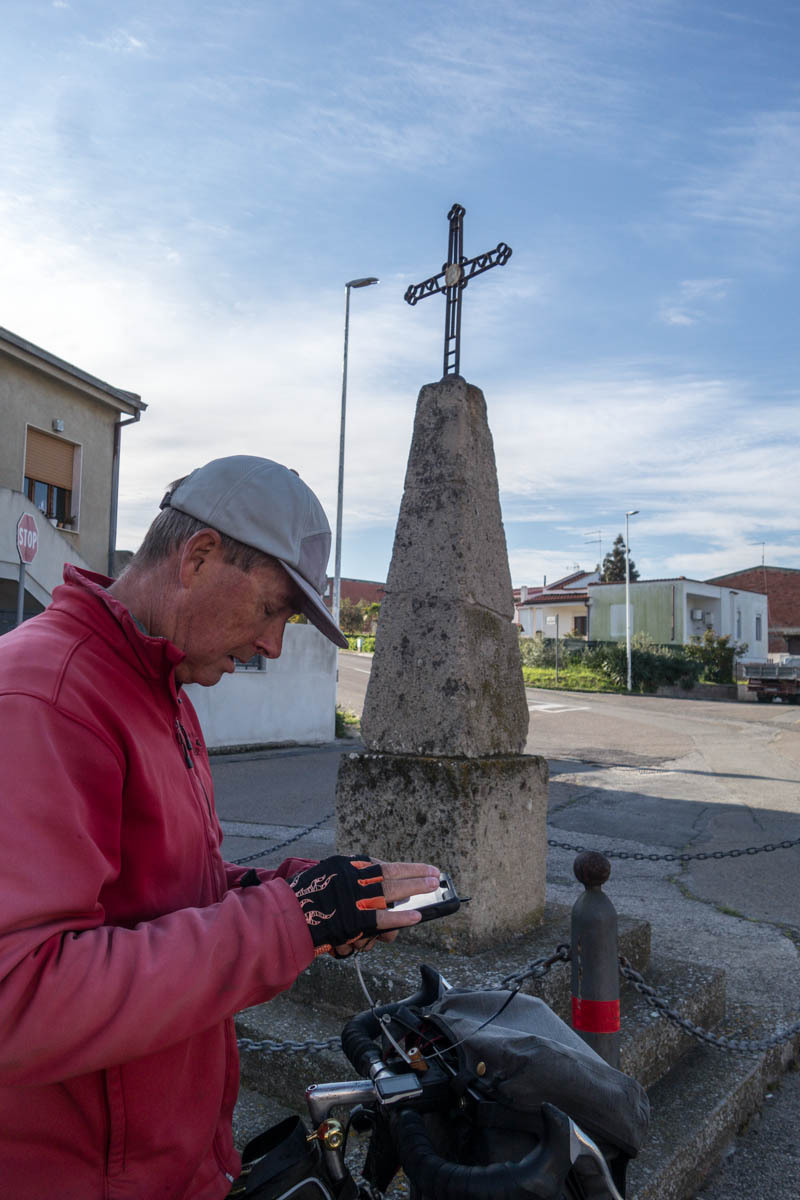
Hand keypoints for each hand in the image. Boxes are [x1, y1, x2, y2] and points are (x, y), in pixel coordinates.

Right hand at [289, 855, 439, 956]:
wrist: (286, 916)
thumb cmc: (307, 897)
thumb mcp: (330, 875)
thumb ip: (354, 877)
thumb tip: (380, 882)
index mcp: (348, 867)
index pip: (384, 865)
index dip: (407, 868)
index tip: (423, 868)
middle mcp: (353, 879)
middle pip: (392, 876)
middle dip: (417, 876)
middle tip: (435, 877)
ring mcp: (354, 899)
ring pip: (392, 893)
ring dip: (414, 890)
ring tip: (431, 888)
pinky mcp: (353, 920)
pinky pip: (382, 918)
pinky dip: (401, 917)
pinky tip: (416, 916)